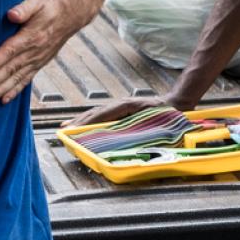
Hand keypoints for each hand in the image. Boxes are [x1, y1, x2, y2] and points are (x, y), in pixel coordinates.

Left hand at [0, 0, 93, 103]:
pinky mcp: (40, 64)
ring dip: (1, 90)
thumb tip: (11, 15)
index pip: (9, 51)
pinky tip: (4, 100)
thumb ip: (24, 8)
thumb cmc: (51, 6)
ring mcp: (38, 60)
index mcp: (31, 36)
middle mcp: (34, 52)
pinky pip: (26, 80)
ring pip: (17, 78)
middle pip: (11, 69)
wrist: (72, 14)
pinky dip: (14, 91)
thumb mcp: (38, 1)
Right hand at [64, 95, 183, 127]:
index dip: (88, 121)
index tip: (75, 128)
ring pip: (96, 113)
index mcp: (126, 106)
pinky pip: (101, 115)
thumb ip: (140, 128)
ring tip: (66, 127)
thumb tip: (124, 136)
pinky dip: (89, 120)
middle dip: (79, 121)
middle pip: (95, 113)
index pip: (103, 114)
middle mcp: (120, 104)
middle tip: (64, 130)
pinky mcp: (120, 110)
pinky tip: (80, 125)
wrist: (175, 103)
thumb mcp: (154, 122)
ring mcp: (119, 106)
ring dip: (80, 120)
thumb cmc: (166, 114)